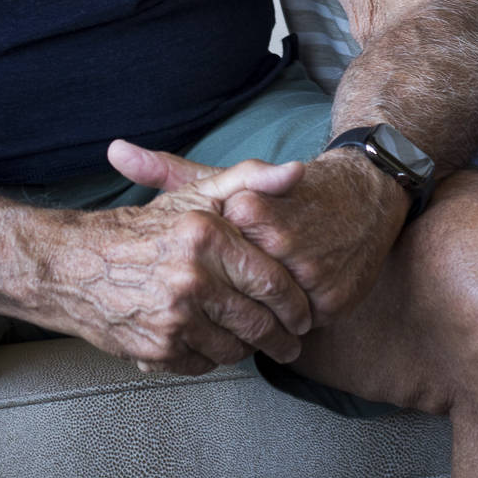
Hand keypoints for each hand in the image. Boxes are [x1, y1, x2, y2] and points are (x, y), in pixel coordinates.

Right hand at [41, 151, 310, 376]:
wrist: (74, 265)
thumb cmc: (143, 228)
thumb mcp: (195, 192)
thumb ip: (250, 180)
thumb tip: (297, 172)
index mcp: (205, 237)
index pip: (272, 282)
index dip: (295, 305)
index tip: (304, 315)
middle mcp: (191, 279)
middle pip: (259, 324)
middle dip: (283, 339)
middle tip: (291, 342)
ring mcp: (173, 318)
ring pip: (235, 350)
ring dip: (249, 351)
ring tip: (254, 343)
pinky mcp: (158, 349)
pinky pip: (204, 365)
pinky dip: (213, 358)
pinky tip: (212, 343)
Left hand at [112, 140, 404, 327]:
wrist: (364, 197)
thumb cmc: (284, 194)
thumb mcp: (223, 180)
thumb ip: (167, 170)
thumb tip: (113, 150)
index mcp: (250, 210)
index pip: (211, 259)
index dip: (204, 269)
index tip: (204, 266)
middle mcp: (283, 241)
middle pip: (238, 293)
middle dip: (227, 303)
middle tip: (218, 305)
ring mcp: (312, 272)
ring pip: (268, 316)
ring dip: (258, 320)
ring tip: (247, 315)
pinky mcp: (335, 298)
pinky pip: (301, 327)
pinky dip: (291, 326)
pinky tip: (284, 315)